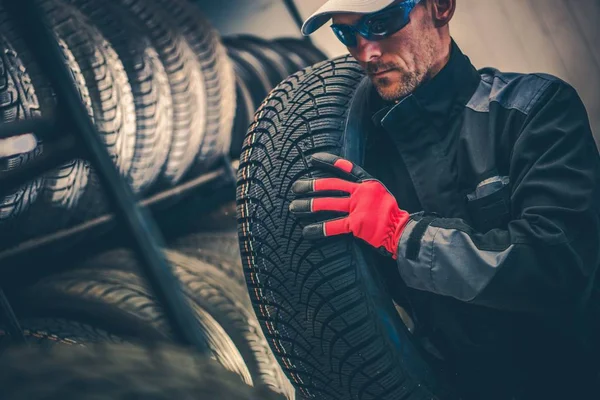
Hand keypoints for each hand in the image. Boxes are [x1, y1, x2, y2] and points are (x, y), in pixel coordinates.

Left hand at [289, 153, 409, 258]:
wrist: (401, 231)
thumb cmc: (390, 216)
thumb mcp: (380, 195)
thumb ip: (363, 191)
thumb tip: (344, 190)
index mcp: (368, 183)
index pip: (346, 168)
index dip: (328, 162)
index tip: (313, 159)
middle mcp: (362, 192)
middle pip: (331, 185)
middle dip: (311, 185)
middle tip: (296, 187)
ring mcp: (359, 207)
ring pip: (328, 203)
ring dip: (309, 205)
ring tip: (294, 207)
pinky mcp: (357, 224)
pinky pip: (333, 225)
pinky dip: (318, 229)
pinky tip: (307, 231)